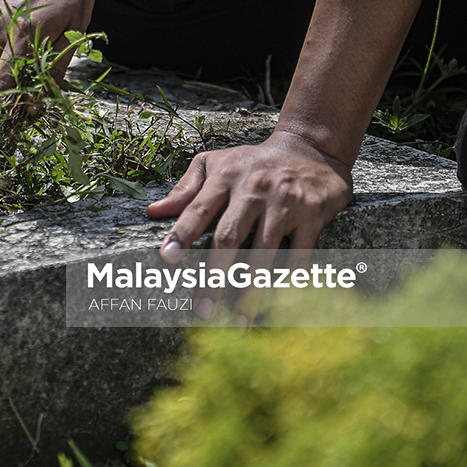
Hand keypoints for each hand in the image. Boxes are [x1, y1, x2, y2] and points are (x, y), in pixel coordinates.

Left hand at [148, 130, 352, 319]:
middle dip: (214, 276)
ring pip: (264, 252)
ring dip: (251, 288)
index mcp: (225, 178)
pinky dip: (288, 277)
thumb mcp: (216, 163)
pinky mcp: (313, 214)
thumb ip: (185, 189)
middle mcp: (253, 190)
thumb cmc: (253, 162)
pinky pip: (299, 252)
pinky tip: (277, 300)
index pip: (198, 209)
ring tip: (240, 317)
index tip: (167, 257)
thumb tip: (153, 212)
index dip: (182, 233)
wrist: (311, 148)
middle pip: (229, 237)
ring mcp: (284, 203)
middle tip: (203, 309)